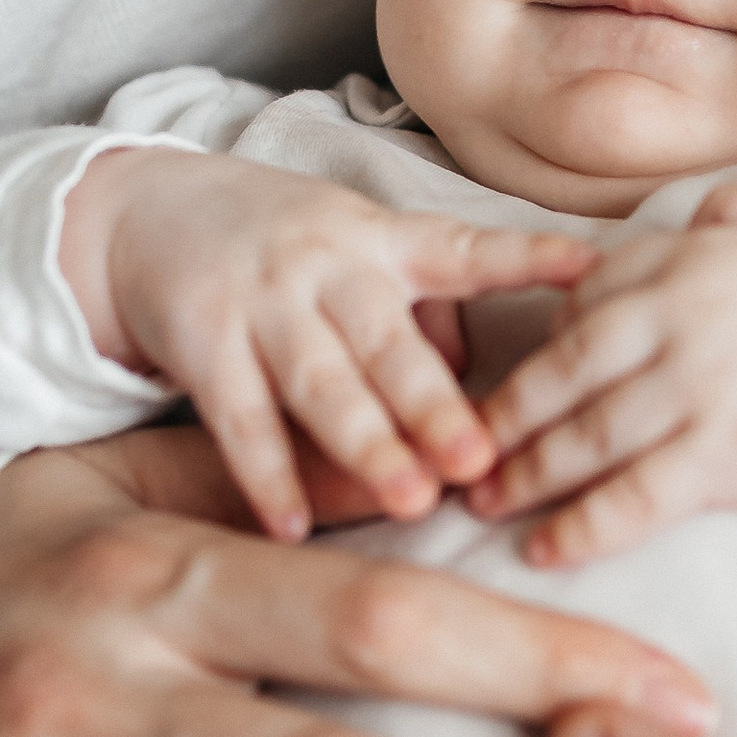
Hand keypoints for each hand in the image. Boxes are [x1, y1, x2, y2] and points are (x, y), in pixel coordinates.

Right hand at [61, 146, 595, 538]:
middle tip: (481, 460)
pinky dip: (265, 474)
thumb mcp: (364, 247)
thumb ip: (429, 310)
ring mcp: (262, 303)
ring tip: (410, 502)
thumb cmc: (288, 246)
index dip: (527, 256)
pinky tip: (291, 527)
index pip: (465, 250)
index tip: (587, 271)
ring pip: (322, 383)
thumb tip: (490, 388)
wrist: (149, 209)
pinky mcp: (203, 341)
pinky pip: (238, 417)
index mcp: (383, 241)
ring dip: (366, 445)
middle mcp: (327, 267)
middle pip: (390, 344)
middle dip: (435, 405)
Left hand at [472, 188, 736, 566]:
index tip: (514, 380)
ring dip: (523, 475)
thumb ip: (730, 215)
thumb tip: (691, 220)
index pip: (580, 301)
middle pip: (560, 373)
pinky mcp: (720, 457)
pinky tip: (542, 550)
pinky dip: (580, 527)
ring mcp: (694, 391)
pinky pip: (632, 498)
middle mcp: (675, 320)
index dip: (541, 345)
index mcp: (684, 261)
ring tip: (482, 503)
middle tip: (455, 452)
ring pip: (582, 438)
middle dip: (502, 417)